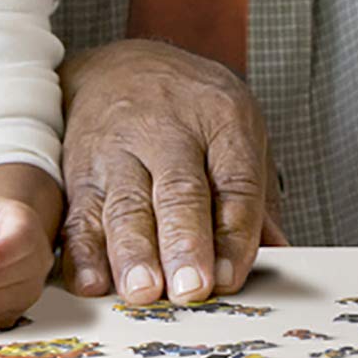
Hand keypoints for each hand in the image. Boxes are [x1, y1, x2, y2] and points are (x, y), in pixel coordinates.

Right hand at [59, 40, 286, 305]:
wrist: (117, 66)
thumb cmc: (191, 110)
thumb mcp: (237, 130)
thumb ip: (256, 198)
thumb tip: (279, 255)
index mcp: (222, 118)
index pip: (234, 181)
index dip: (233, 233)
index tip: (230, 278)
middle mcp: (168, 130)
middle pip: (179, 191)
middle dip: (184, 242)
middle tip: (191, 288)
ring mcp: (118, 150)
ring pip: (125, 204)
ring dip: (133, 252)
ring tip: (142, 291)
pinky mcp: (79, 171)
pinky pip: (79, 214)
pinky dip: (82, 253)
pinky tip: (92, 282)